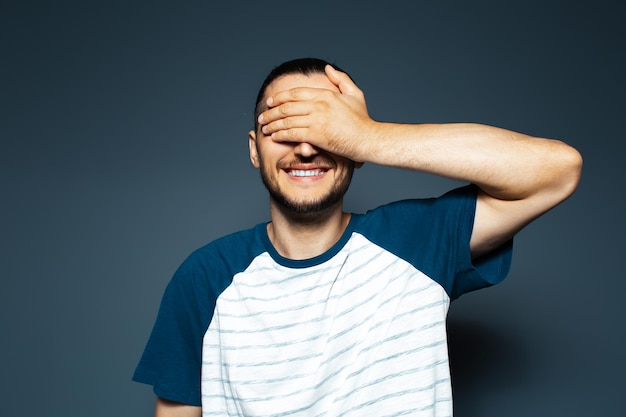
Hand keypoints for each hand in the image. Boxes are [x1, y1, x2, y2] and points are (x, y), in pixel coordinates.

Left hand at [258, 65, 374, 161]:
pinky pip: (292, 133)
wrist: (369, 138)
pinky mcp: (316, 135)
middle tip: (262, 116)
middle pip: (287, 106)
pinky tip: (274, 136)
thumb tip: (327, 68)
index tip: (271, 102)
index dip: (280, 97)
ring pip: (287, 120)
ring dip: (272, 124)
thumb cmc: (363, 120)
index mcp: (325, 94)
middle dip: (271, 112)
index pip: (296, 93)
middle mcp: (319, 104)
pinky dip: (280, 134)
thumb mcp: (355, 94)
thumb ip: (341, 79)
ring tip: (264, 128)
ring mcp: (317, 119)